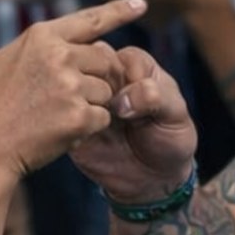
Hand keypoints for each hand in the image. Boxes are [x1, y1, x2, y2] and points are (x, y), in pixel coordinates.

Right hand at [0, 0, 149, 176]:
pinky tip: (57, 133)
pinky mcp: (78, 115)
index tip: (140, 3)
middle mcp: (59, 55)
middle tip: (65, 101)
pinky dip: (86, 129)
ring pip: (105, 92)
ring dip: (88, 107)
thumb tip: (65, 44)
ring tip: (52, 118)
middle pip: (104, 61)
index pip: (90, 20)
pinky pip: (102, 118)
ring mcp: (70, 85)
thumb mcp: (7, 62)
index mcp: (41, 37)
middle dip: (95, 80)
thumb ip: (40, 51)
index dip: (118, 11)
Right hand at [70, 46, 197, 204]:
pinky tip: (89, 138)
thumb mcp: (175, 115)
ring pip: (67, 87)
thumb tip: (122, 99)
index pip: (113, 55)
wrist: (153, 178)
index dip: (120, 77)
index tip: (134, 104)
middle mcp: (105, 78)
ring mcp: (86, 100)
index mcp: (132, 65)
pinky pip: (59, 116)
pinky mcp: (71, 122)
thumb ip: (156, 97)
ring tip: (107, 128)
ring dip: (82, 106)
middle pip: (84, 66)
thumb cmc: (169, 138)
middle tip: (115, 114)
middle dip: (96, 89)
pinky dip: (70, 125)